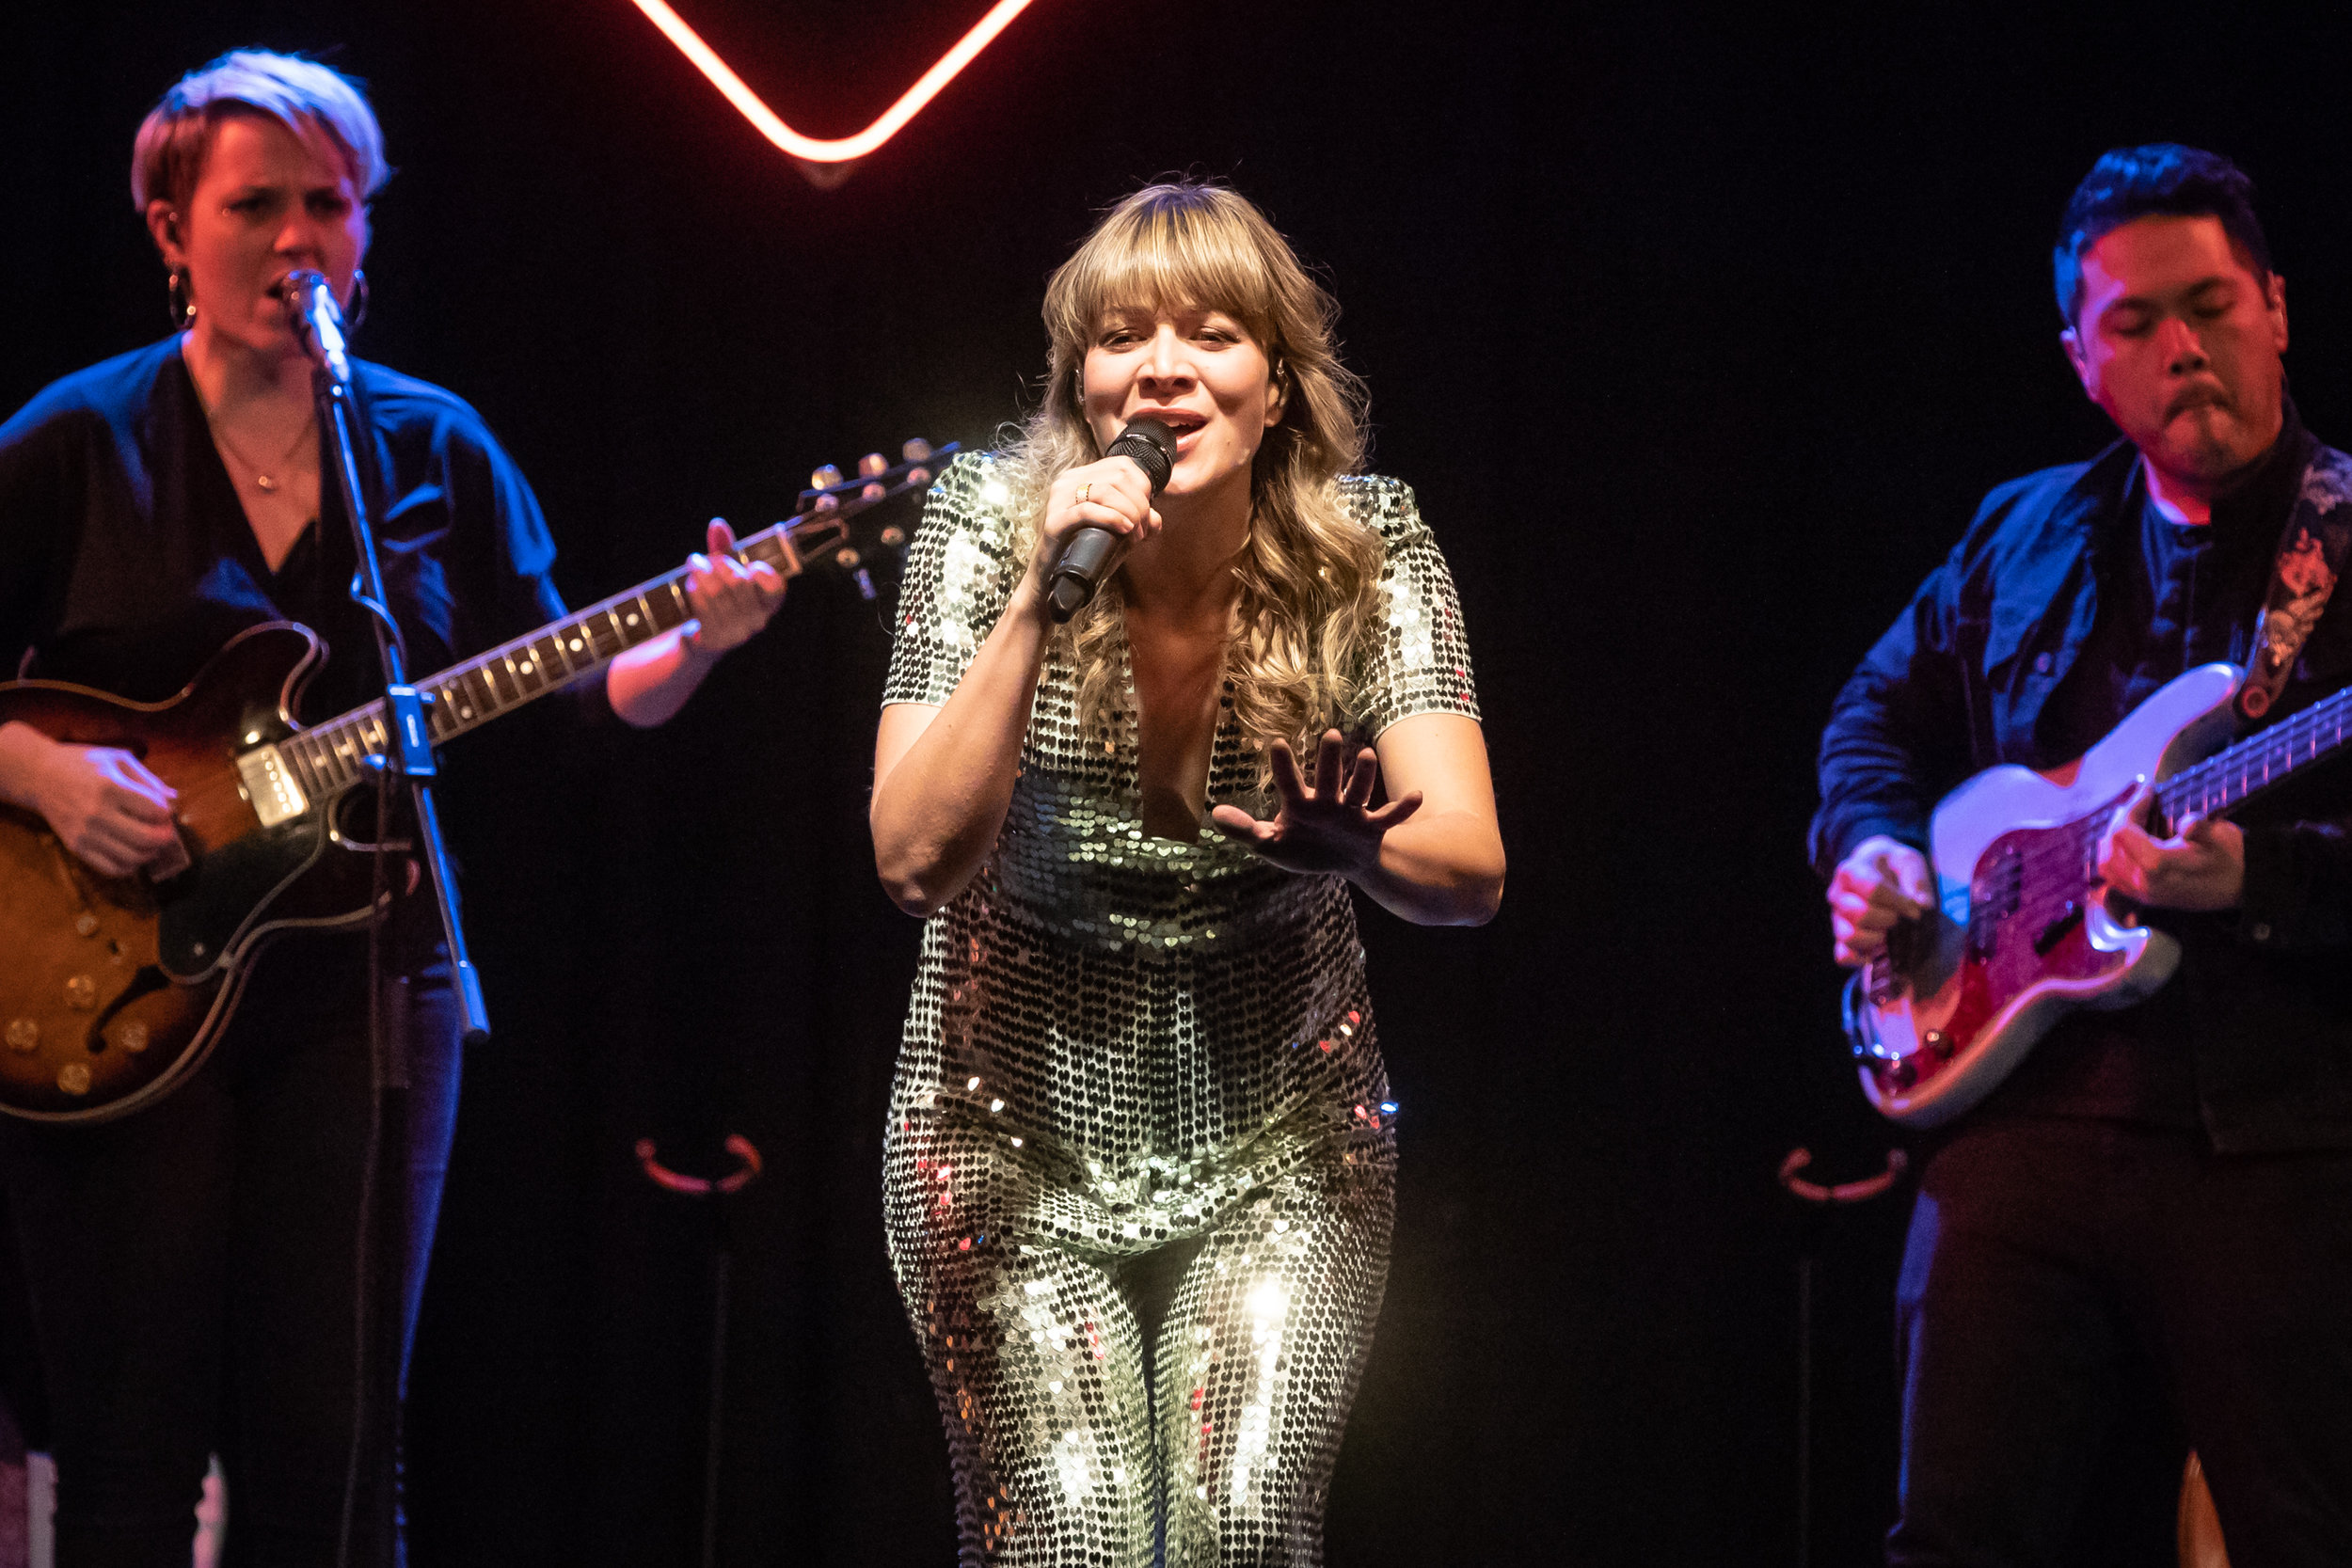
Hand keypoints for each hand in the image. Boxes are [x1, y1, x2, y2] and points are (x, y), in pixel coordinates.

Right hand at [25, 739, 180, 878]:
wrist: (39, 775)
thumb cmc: (83, 763)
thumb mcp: (118, 759)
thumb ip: (149, 780)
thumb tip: (174, 799)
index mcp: (110, 787)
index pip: (155, 810)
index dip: (167, 812)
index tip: (164, 809)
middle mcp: (96, 813)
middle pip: (147, 838)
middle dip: (165, 836)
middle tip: (166, 830)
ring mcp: (85, 833)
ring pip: (132, 857)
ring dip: (150, 853)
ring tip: (151, 843)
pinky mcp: (76, 847)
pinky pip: (111, 868)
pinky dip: (129, 866)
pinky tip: (133, 853)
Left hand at [680, 519, 785, 656]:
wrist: (699, 636)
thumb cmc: (719, 597)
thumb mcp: (725, 571)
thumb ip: (725, 548)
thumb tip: (718, 525)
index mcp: (768, 602)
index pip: (775, 587)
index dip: (761, 572)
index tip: (749, 564)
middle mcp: (757, 620)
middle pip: (739, 582)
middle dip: (719, 564)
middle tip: (703, 559)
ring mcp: (737, 633)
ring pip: (717, 592)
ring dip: (701, 575)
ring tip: (694, 570)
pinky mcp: (715, 640)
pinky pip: (702, 607)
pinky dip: (694, 592)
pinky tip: (691, 586)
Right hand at [1019, 458, 1161, 615]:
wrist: (1055, 577)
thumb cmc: (1086, 550)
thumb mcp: (1118, 531)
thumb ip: (1138, 521)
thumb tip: (1156, 520)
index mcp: (1082, 475)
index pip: (1123, 465)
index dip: (1143, 488)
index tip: (1146, 515)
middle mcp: (1068, 481)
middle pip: (1118, 477)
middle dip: (1140, 505)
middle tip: (1142, 531)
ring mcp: (1059, 499)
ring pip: (1105, 490)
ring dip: (1130, 513)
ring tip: (1135, 534)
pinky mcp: (1054, 520)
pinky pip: (1087, 510)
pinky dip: (1112, 518)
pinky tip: (1125, 529)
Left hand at [1209, 730, 1422, 877]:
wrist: (1342, 861)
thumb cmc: (1303, 847)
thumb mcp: (1271, 844)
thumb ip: (1245, 830)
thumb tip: (1213, 815)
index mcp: (1301, 804)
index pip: (1289, 782)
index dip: (1284, 765)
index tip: (1278, 742)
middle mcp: (1328, 802)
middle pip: (1327, 777)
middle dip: (1329, 759)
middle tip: (1330, 734)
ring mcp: (1351, 813)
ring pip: (1358, 791)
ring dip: (1362, 774)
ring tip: (1365, 755)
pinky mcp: (1371, 828)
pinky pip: (1388, 818)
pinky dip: (1402, 808)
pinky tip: (1417, 796)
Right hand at [1828, 835, 1933, 966]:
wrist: (1880, 871)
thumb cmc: (1893, 867)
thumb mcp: (1909, 862)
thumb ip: (1917, 880)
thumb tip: (1922, 906)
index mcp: (1851, 871)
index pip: (1873, 889)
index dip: (1900, 902)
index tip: (1916, 909)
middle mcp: (1838, 894)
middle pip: (1860, 914)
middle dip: (1888, 919)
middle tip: (1900, 918)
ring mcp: (1837, 918)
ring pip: (1849, 936)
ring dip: (1875, 938)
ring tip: (1888, 932)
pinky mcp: (1840, 938)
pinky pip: (1843, 956)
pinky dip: (1862, 958)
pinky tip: (1877, 950)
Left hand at [2097, 785, 2243, 911]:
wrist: (2244, 889)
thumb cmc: (2232, 859)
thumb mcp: (2220, 837)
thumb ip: (2199, 827)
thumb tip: (2187, 823)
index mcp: (2158, 866)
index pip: (2123, 831)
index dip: (2132, 806)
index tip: (2148, 790)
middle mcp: (2144, 882)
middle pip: (2111, 845)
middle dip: (2122, 818)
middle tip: (2139, 802)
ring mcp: (2142, 893)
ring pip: (2106, 863)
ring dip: (2113, 838)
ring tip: (2131, 819)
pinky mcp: (2145, 898)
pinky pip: (2114, 878)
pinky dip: (2113, 857)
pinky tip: (2128, 843)